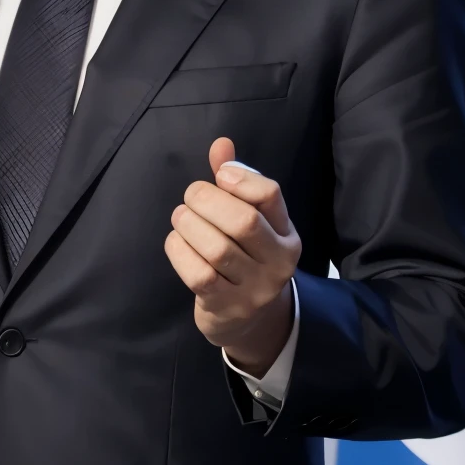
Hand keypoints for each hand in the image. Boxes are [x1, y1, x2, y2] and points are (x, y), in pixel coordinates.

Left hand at [164, 136, 300, 375]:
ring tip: (181, 217)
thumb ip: (235, 182)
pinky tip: (177, 242)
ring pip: (218, 248)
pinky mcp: (227, 307)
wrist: (246, 320)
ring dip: (189, 224)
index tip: (219, 176)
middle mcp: (278, 262)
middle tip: (191, 197)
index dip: (240, 177)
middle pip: (243, 221)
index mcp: (287, 234)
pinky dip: (180, 250)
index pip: (270, 195)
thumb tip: (221, 144)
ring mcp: (254, 288)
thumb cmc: (244, 257)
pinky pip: (198, 274)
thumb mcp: (249, 220)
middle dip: (207, 200)